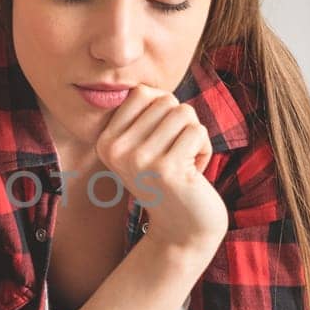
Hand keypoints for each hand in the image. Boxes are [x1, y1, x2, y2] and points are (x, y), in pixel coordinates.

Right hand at [93, 86, 228, 261]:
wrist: (182, 230)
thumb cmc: (169, 180)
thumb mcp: (144, 146)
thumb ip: (145, 114)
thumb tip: (146, 79)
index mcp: (105, 142)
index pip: (141, 93)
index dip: (163, 111)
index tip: (160, 142)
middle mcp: (116, 150)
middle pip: (165, 99)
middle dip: (181, 124)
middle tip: (175, 156)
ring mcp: (139, 160)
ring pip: (184, 113)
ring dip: (194, 137)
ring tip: (185, 164)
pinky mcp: (166, 169)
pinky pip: (197, 132)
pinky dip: (204, 150)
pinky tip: (194, 175)